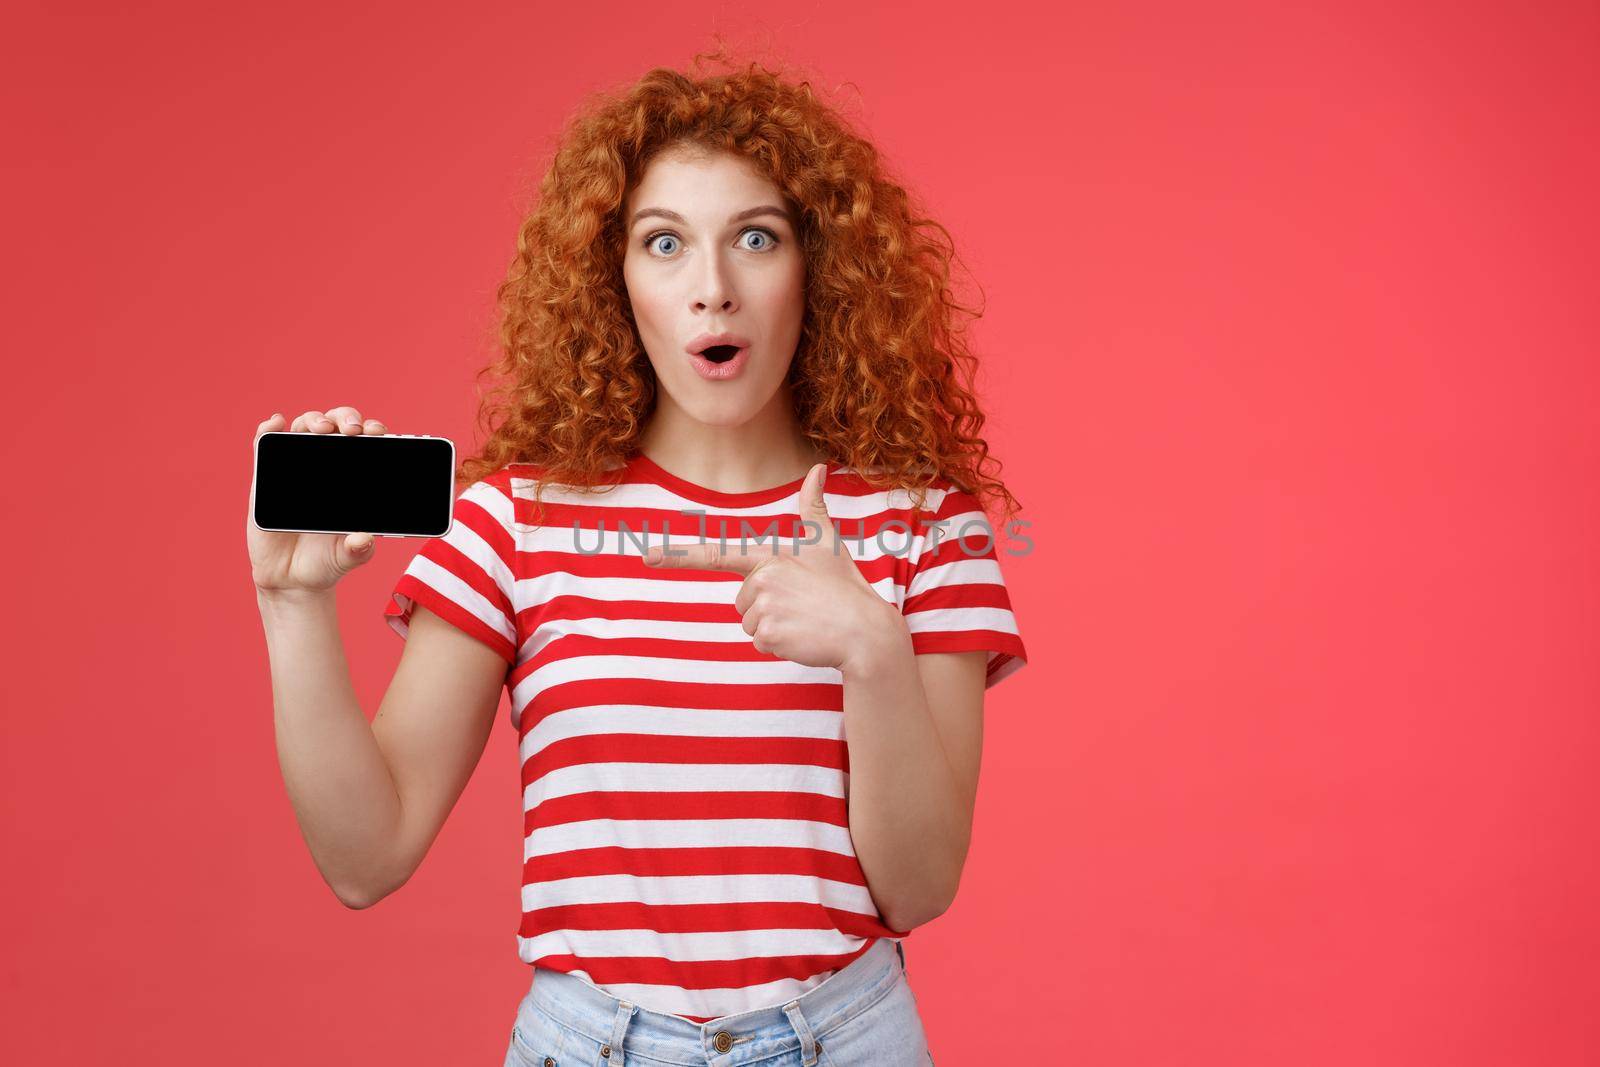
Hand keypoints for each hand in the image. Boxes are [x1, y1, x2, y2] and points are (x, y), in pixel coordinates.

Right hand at [247, 406, 390, 597]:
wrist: (290, 577)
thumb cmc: (326, 560)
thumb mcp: (347, 556)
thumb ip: (358, 549)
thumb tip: (364, 539)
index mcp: (354, 478)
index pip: (366, 442)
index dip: (373, 430)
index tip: (378, 433)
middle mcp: (327, 466)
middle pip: (336, 426)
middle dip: (345, 418)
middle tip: (352, 430)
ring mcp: (296, 467)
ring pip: (304, 428)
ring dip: (313, 420)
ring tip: (321, 428)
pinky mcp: (267, 476)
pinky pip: (266, 445)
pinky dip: (268, 429)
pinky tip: (275, 424)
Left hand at [641, 462, 905, 670]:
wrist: (866, 632)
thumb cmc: (845, 586)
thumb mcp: (827, 544)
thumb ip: (814, 507)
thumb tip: (817, 467)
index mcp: (770, 556)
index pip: (718, 554)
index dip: (679, 555)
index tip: (648, 556)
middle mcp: (762, 578)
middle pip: (741, 602)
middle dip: (766, 609)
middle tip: (801, 606)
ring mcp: (763, 607)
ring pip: (748, 624)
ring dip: (773, 628)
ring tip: (803, 620)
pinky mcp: (768, 634)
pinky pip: (759, 644)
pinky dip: (780, 646)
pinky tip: (803, 637)